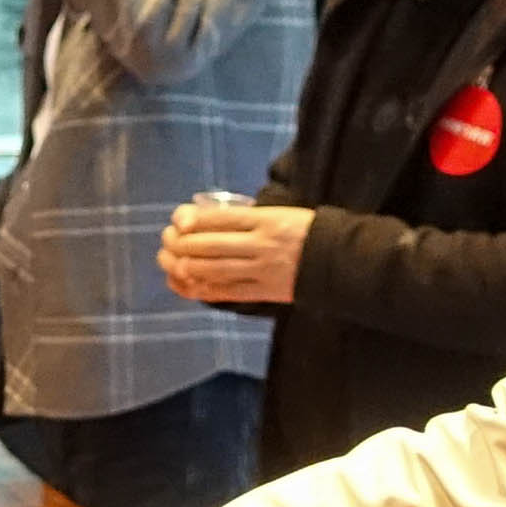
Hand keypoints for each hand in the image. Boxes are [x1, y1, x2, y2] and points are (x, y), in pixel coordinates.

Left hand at [157, 199, 312, 307]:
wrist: (338, 262)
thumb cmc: (306, 232)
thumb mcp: (281, 214)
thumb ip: (248, 218)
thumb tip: (207, 219)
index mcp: (267, 220)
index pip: (222, 219)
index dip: (194, 219)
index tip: (177, 218)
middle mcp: (261, 245)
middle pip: (212, 245)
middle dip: (183, 243)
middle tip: (167, 240)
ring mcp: (262, 270)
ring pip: (214, 269)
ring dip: (185, 265)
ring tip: (169, 261)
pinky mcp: (263, 292)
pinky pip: (227, 292)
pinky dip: (202, 288)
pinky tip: (185, 283)